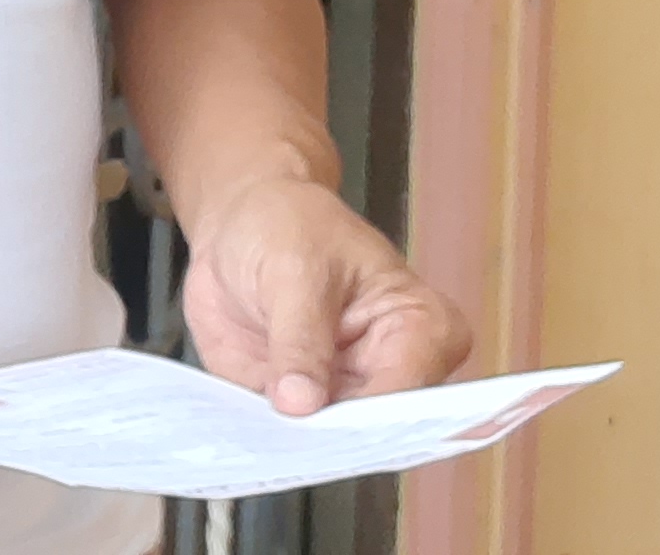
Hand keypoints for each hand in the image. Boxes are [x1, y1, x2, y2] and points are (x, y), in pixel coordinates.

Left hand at [178, 173, 470, 412]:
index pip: (411, 390)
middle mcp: (390, 370)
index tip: (330, 426)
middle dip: (329, 439)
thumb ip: (300, 337)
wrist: (240, 218)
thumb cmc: (288, 224)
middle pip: (374, 430)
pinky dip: (259, 433)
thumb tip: (301, 403)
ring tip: (258, 426)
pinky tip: (239, 425)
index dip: (371, 417)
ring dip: (290, 441)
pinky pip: (282, 433)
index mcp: (420, 326)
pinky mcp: (297, 402)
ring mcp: (343, 392)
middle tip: (287, 433)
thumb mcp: (294, 268)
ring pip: (326, 442)